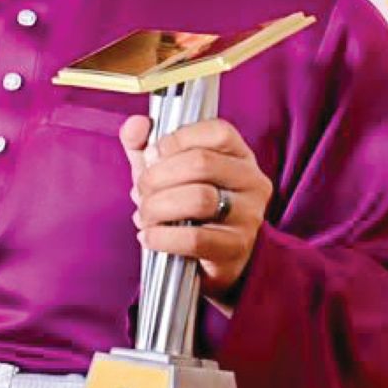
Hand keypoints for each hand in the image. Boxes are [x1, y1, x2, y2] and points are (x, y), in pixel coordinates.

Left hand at [120, 115, 271, 298]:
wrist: (208, 262)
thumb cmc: (186, 210)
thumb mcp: (164, 172)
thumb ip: (144, 146)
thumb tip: (136, 124)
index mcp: (238, 156)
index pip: (218, 131)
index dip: (177, 139)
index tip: (153, 155)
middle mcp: (252, 182)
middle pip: (201, 162)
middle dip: (157, 176)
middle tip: (141, 191)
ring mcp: (249, 216)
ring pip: (199, 198)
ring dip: (157, 206)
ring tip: (145, 215)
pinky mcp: (236, 249)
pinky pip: (195, 238)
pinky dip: (161, 236)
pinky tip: (148, 237)